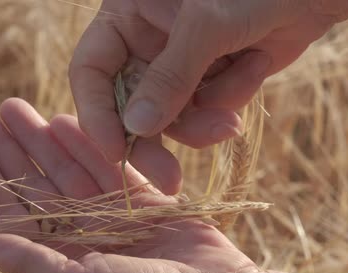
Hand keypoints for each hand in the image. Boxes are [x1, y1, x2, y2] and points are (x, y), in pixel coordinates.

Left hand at [0, 98, 268, 272]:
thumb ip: (27, 263)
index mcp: (57, 263)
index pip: (10, 215)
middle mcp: (79, 239)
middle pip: (33, 186)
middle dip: (8, 150)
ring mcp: (111, 219)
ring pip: (66, 171)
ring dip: (41, 140)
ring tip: (17, 108)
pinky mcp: (144, 205)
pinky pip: (109, 169)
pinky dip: (87, 146)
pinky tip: (65, 121)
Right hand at [69, 0, 347, 193]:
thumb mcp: (206, 25)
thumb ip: (171, 75)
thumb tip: (136, 128)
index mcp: (127, 15)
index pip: (91, 70)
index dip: (97, 114)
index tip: (114, 152)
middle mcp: (146, 43)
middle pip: (129, 106)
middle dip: (154, 143)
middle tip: (170, 180)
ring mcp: (179, 65)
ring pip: (172, 117)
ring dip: (204, 122)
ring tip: (233, 118)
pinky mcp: (210, 80)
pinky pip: (207, 111)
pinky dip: (232, 97)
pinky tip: (256, 63)